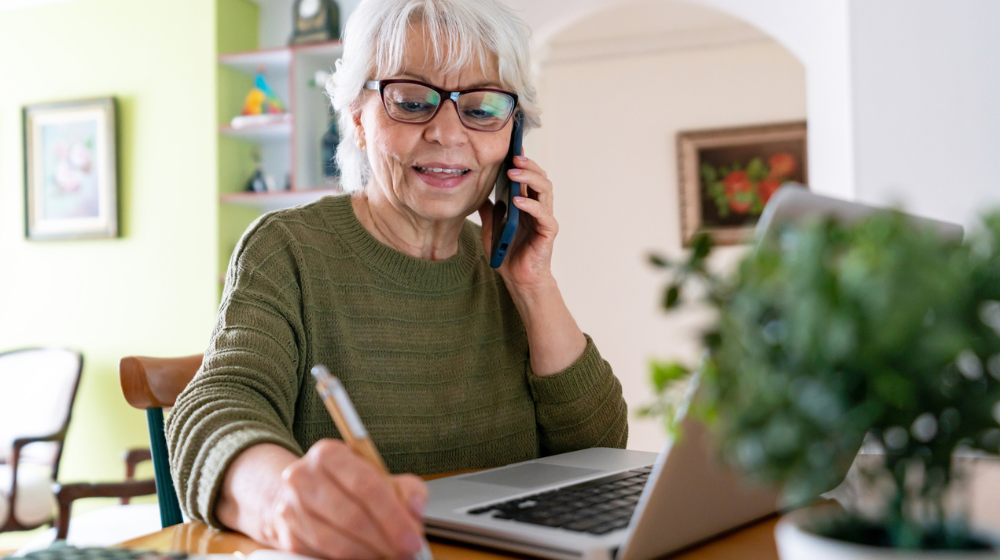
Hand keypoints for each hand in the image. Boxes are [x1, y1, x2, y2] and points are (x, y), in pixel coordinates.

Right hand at [263, 439, 428, 559]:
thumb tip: (415, 509)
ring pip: (335, 541)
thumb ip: (405, 489)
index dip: (392, 515)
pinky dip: (350, 559)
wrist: (303, 494)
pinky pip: (322, 555)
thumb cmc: (347, 485)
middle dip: (384, 540)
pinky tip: (366, 557)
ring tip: (388, 555)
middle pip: (351, 516)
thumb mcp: (380, 475)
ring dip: (368, 554)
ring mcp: (291, 508)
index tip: (412, 536)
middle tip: (405, 551)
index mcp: (329, 454)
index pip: (365, 485)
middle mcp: (303, 477)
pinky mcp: (288, 537)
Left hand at [477, 152, 557, 292]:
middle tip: (513, 156)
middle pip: (540, 178)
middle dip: (528, 165)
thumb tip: (478, 191)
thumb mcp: (491, 227)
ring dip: (531, 178)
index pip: (529, 177)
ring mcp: (545, 219)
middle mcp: (539, 208)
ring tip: (514, 172)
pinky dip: (530, 204)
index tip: (510, 149)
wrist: (518, 279)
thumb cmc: (508, 254)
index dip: (522, 162)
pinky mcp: (548, 232)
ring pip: (546, 190)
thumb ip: (488, 209)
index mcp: (528, 204)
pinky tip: (517, 200)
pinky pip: (542, 214)